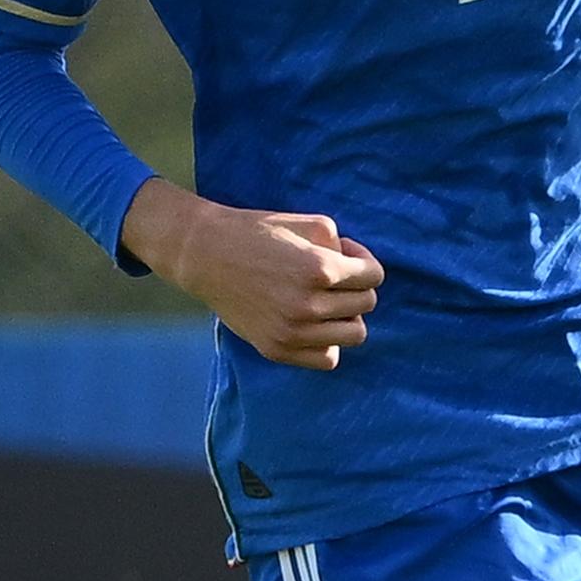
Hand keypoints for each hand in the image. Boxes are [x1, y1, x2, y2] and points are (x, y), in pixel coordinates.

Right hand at [121, 181, 382, 368]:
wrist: (206, 256)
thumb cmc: (256, 232)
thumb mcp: (305, 223)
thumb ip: (340, 244)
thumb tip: (356, 268)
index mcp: (319, 269)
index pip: (374, 276)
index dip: (364, 262)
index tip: (344, 255)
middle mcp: (308, 305)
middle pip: (366, 304)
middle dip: (356, 286)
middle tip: (332, 275)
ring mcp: (292, 332)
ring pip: (354, 334)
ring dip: (347, 315)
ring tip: (327, 301)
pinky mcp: (276, 349)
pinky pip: (327, 357)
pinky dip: (329, 341)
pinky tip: (315, 323)